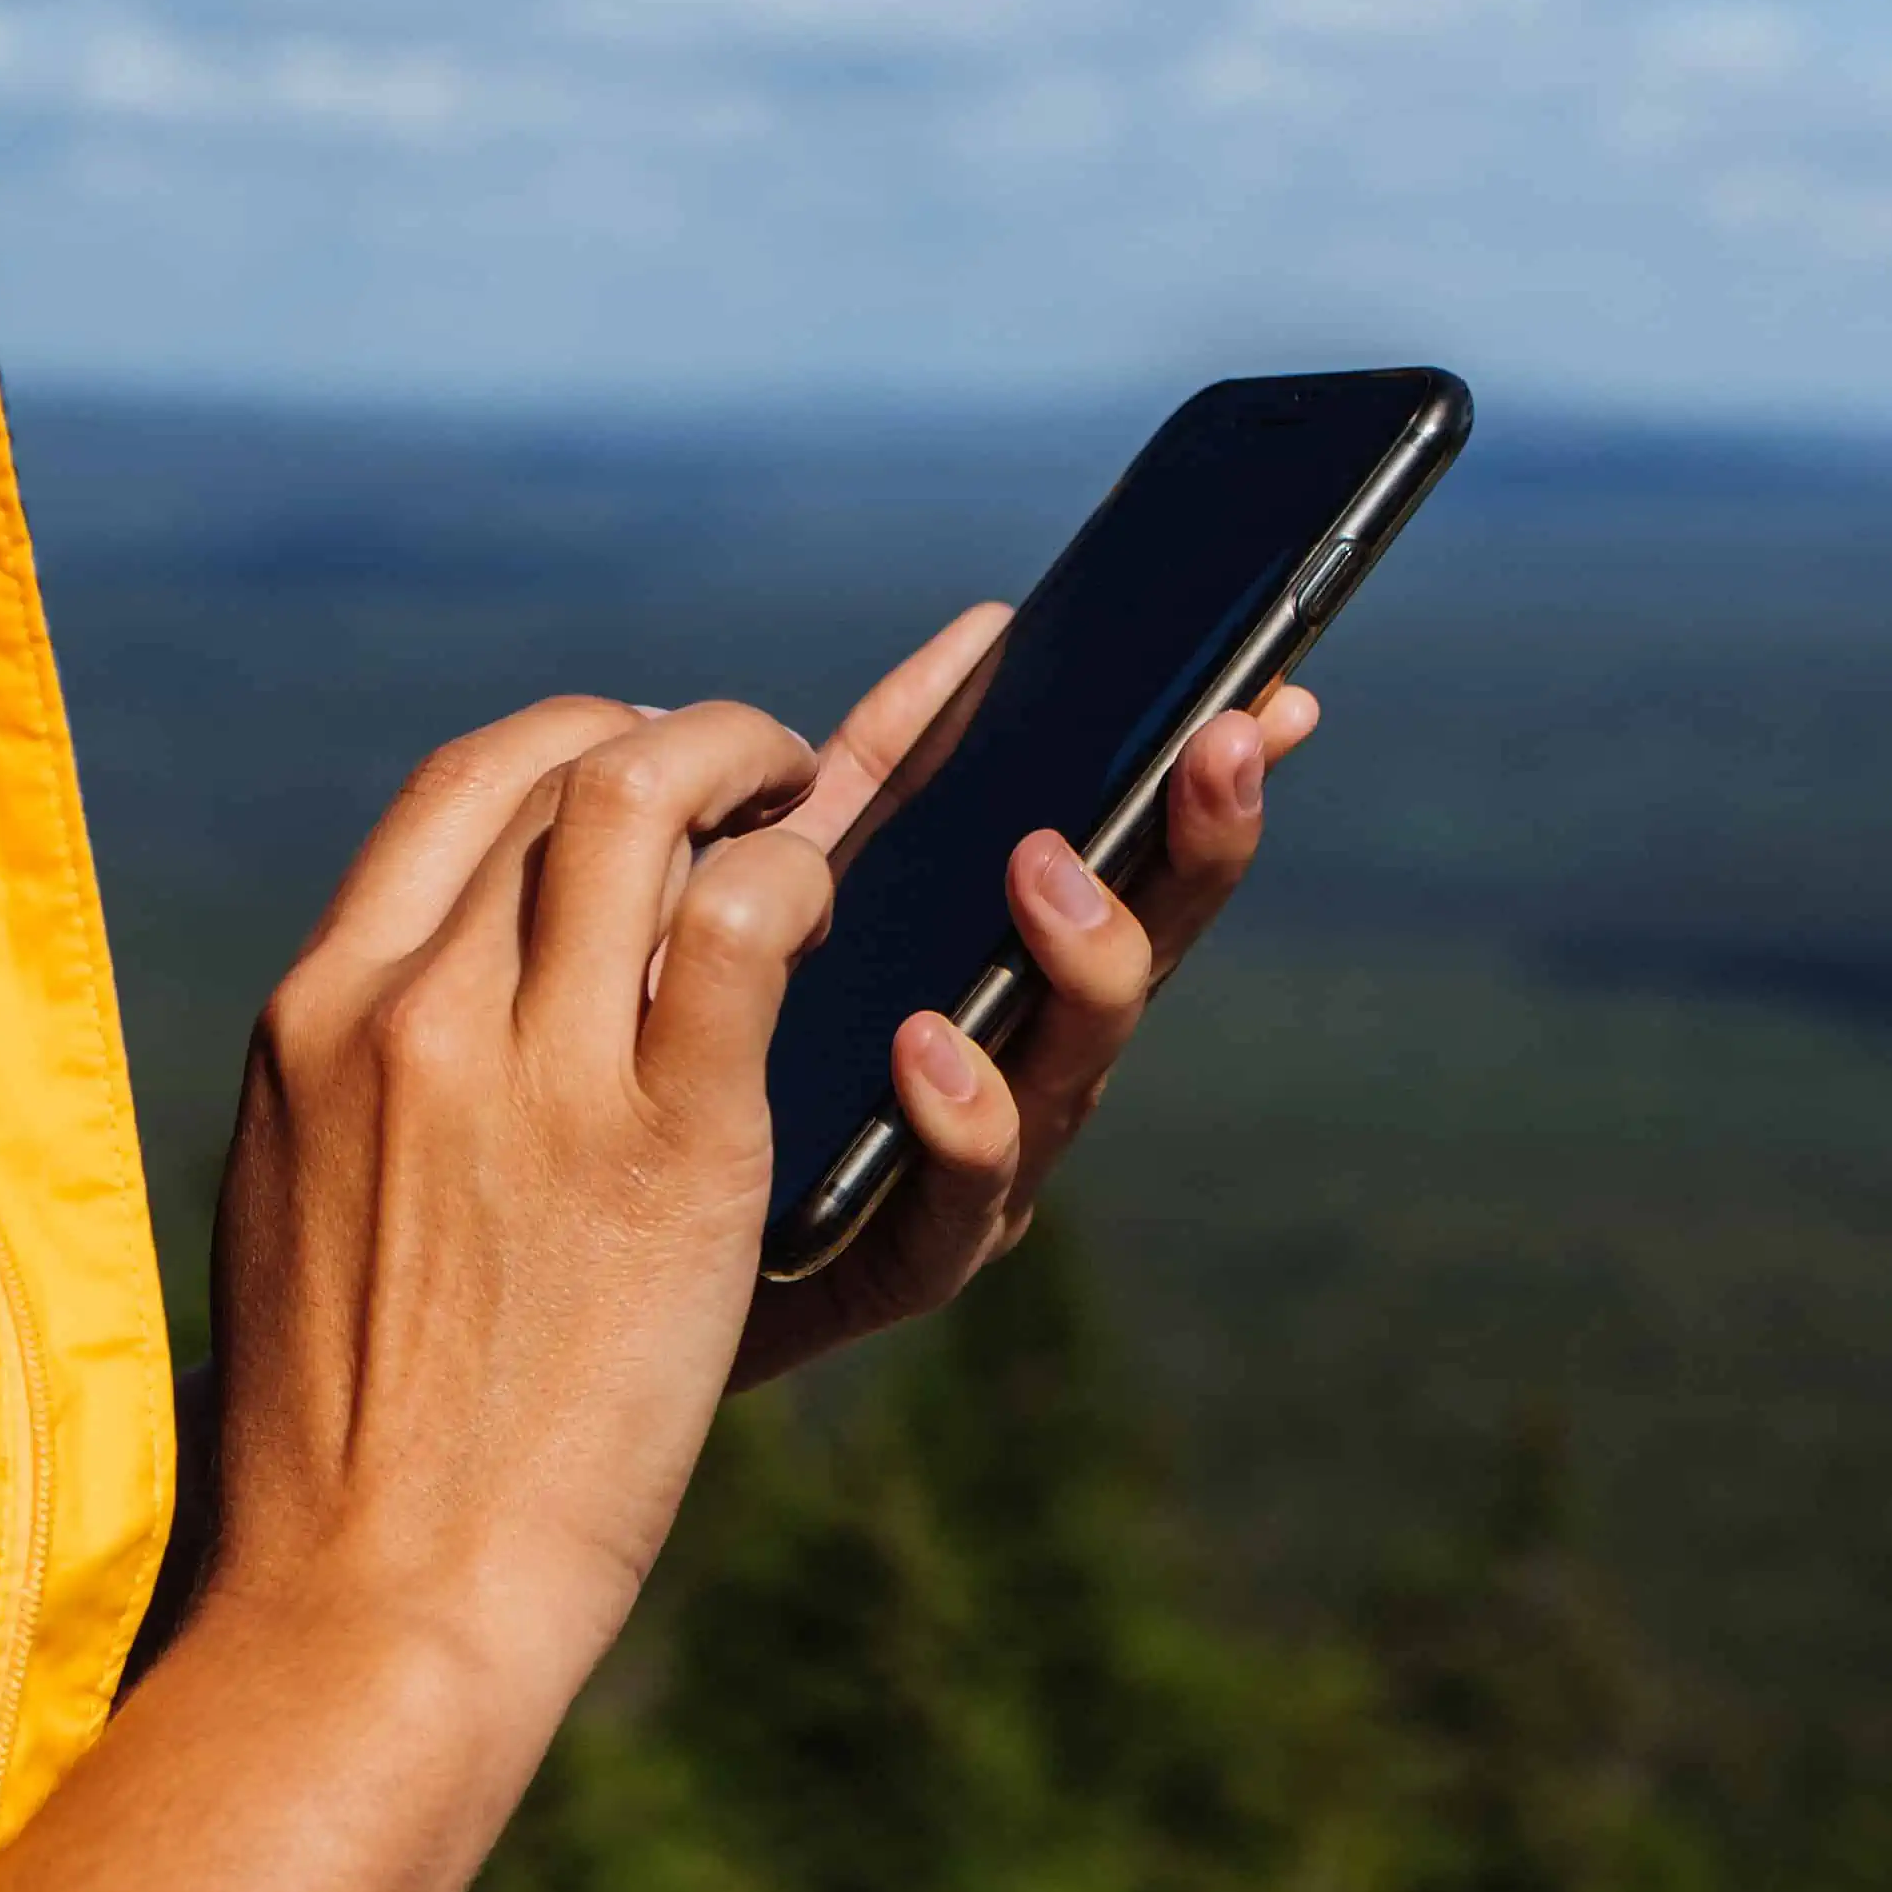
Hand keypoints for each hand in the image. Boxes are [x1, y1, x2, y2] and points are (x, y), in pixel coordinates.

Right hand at [202, 695, 840, 1709]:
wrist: (370, 1597)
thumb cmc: (339, 1443)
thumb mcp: (299, 1205)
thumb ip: (365, 1084)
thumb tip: (437, 1005)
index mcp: (311, 1018)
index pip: (457, 790)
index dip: (577, 745)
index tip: (646, 771)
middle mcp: (409, 1011)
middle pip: (565, 774)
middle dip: (688, 744)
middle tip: (770, 776)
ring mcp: (534, 1070)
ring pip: (653, 803)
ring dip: (765, 771)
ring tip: (824, 803)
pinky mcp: (665, 1146)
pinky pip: (751, 923)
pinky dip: (807, 880)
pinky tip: (839, 916)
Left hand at [728, 605, 1325, 1385]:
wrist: (614, 1255)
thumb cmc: (719, 1053)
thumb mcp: (801, 889)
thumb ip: (887, 775)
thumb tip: (992, 630)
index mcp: (1014, 973)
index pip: (1138, 868)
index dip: (1207, 790)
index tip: (1276, 695)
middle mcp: (1027, 1069)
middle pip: (1145, 956)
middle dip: (1194, 848)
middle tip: (1217, 745)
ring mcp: (982, 1172)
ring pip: (1071, 1071)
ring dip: (1082, 961)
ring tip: (1048, 871)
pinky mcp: (900, 1262)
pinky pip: (952, 1199)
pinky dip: (957, 1116)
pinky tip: (929, 1044)